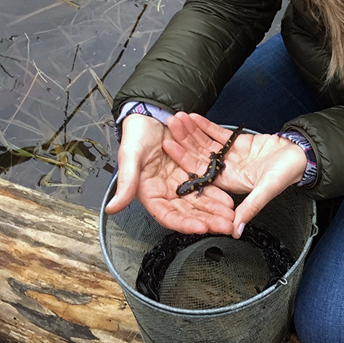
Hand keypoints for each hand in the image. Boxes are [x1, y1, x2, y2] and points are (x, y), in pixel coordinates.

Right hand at [105, 114, 234, 233]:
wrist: (150, 114)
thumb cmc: (136, 135)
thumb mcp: (129, 156)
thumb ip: (125, 182)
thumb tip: (112, 208)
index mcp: (150, 193)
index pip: (168, 215)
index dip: (185, 223)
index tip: (202, 228)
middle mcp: (167, 191)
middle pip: (188, 212)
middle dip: (207, 220)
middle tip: (225, 225)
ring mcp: (181, 182)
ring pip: (201, 201)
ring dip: (216, 210)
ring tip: (231, 215)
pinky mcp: (192, 171)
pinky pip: (207, 184)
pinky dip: (218, 192)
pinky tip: (230, 199)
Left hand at [163, 112, 308, 238]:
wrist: (300, 155)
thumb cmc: (286, 173)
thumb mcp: (268, 190)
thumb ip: (251, 208)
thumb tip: (236, 231)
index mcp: (229, 182)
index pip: (200, 171)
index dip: (184, 159)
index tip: (170, 146)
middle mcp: (226, 169)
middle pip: (199, 155)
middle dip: (184, 140)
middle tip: (169, 125)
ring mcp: (231, 155)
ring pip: (206, 143)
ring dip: (192, 131)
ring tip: (177, 117)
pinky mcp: (238, 143)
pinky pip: (218, 134)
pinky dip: (206, 125)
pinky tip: (194, 117)